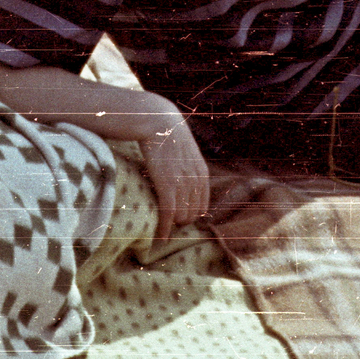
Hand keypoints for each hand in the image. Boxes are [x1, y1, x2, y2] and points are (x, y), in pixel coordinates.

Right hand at [134, 110, 210, 242]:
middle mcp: (196, 180)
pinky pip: (168, 214)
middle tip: (165, 225)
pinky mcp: (167, 185)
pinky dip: (164, 229)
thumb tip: (179, 171)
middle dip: (180, 222)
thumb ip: (186, 163)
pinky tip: (160, 238)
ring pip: (181, 216)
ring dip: (171, 227)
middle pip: (192, 214)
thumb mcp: (184, 148)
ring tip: (160, 232)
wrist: (157, 119)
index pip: (202, 205)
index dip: (190, 215)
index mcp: (202, 173)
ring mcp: (182, 183)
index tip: (177, 220)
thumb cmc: (165, 132)